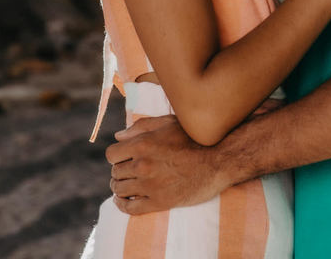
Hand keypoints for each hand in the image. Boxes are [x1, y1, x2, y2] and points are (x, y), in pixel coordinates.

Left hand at [105, 115, 230, 213]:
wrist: (219, 159)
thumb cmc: (194, 138)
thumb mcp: (168, 123)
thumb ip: (141, 127)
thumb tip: (118, 135)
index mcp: (143, 144)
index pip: (112, 154)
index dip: (117, 156)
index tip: (124, 157)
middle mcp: (143, 165)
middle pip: (115, 172)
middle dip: (120, 171)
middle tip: (128, 171)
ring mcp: (150, 185)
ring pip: (120, 189)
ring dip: (120, 187)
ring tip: (126, 185)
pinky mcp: (159, 201)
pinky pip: (130, 208)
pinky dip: (122, 205)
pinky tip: (123, 200)